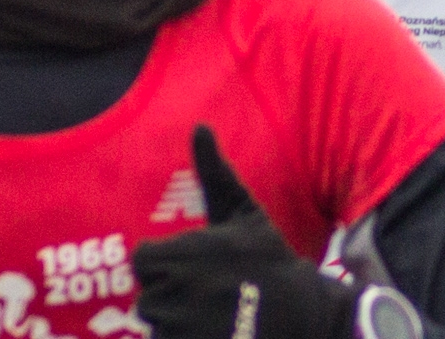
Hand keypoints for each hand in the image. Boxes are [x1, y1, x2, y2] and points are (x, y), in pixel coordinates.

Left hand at [134, 126, 357, 338]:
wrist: (301, 314)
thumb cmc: (268, 258)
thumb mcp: (242, 211)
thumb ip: (214, 172)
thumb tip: (199, 126)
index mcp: (178, 255)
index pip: (143, 260)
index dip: (167, 263)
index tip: (195, 267)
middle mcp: (171, 292)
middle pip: (149, 295)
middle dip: (174, 294)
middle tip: (210, 294)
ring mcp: (178, 327)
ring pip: (159, 323)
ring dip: (181, 321)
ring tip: (216, 315)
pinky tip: (216, 331)